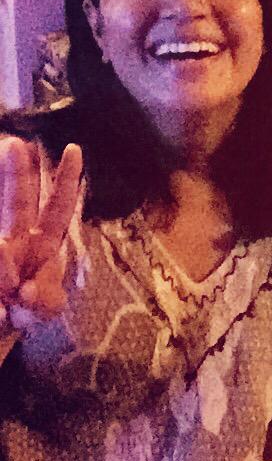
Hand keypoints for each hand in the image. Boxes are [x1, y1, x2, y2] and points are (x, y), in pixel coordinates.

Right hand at [0, 138, 82, 334]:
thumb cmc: (21, 313)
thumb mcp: (44, 310)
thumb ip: (46, 301)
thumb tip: (23, 289)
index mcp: (41, 243)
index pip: (57, 206)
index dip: (66, 180)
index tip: (74, 149)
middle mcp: (14, 238)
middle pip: (17, 200)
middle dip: (15, 173)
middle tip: (13, 144)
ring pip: (0, 248)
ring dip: (3, 272)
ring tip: (8, 308)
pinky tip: (2, 315)